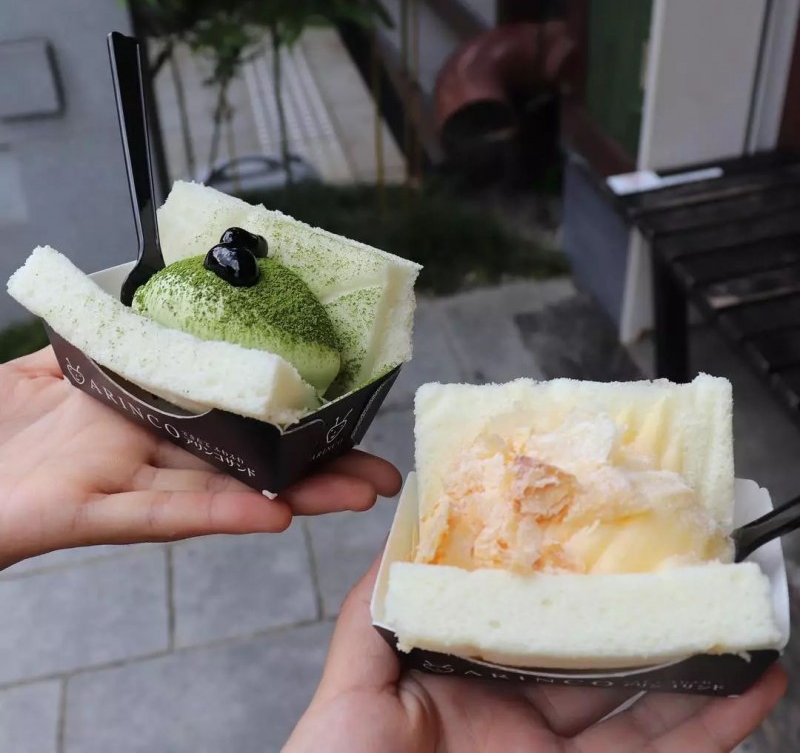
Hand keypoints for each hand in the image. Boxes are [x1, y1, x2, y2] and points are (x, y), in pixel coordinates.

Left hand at [0, 348, 400, 569]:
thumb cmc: (0, 414)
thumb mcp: (64, 353)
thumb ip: (115, 329)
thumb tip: (163, 286)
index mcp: (151, 411)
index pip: (235, 415)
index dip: (291, 417)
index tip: (344, 411)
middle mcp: (152, 449)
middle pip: (248, 460)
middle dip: (317, 468)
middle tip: (377, 471)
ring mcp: (127, 481)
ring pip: (225, 490)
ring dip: (295, 495)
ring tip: (354, 494)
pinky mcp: (91, 511)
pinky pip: (163, 514)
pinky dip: (221, 515)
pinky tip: (276, 516)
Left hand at [286, 558, 786, 752]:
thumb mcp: (357, 679)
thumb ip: (378, 607)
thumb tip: (406, 529)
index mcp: (471, 680)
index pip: (533, 624)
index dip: (573, 585)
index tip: (608, 542)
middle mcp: (521, 716)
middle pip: (600, 663)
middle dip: (648, 622)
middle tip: (692, 575)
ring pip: (644, 710)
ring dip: (697, 671)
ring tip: (738, 625)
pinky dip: (712, 729)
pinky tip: (748, 689)